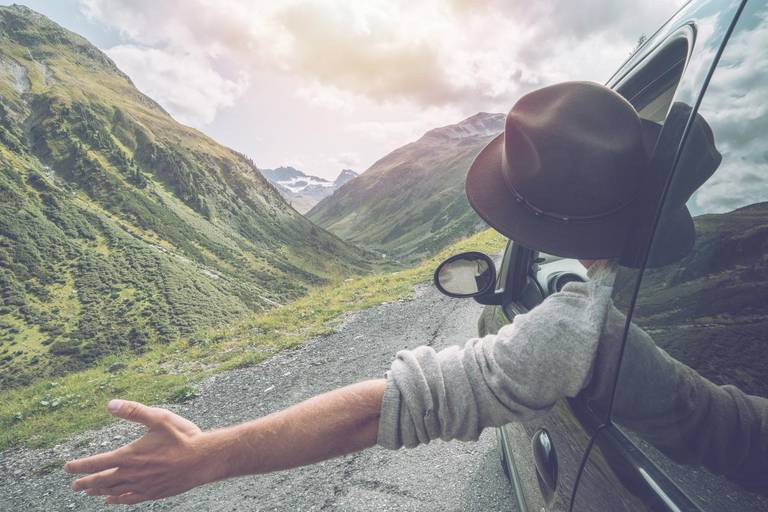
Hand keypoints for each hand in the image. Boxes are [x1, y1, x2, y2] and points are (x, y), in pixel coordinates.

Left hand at [65, 400, 218, 504]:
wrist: (204, 459)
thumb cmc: (183, 437)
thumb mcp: (159, 418)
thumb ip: (134, 411)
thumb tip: (110, 404)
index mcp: (130, 456)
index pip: (97, 463)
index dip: (80, 466)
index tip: (67, 467)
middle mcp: (133, 474)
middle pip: (102, 480)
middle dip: (85, 482)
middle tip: (73, 485)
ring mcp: (143, 486)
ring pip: (114, 490)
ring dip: (98, 491)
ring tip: (88, 492)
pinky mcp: (153, 492)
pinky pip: (130, 499)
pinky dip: (117, 499)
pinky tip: (112, 499)